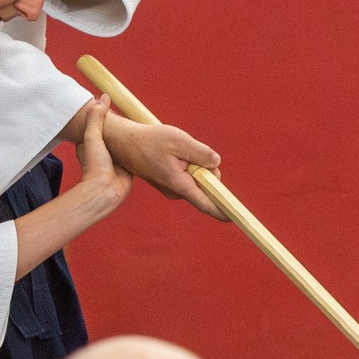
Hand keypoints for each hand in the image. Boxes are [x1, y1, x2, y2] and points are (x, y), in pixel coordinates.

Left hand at [72, 96, 134, 215]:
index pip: (96, 124)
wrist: (105, 191)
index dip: (102, 114)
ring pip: (125, 145)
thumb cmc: (95, 166)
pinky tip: (149, 143)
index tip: (110, 104)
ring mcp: (116, 161)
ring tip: (140, 127)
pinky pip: (136, 157)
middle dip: (120, 127)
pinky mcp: (128, 169)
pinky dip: (141, 151)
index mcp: (91, 143)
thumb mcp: (93, 136)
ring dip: (132, 139)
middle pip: (113, 134)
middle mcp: (103, 152)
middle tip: (129, 116)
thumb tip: (104, 96)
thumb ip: (96, 116)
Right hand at [104, 115, 224, 217]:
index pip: (206, 203)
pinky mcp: (168, 181)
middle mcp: (175, 191)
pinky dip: (186, 162)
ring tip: (175, 150)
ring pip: (196, 177)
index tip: (235, 217)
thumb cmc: (149, 140)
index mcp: (179, 184)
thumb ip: (201, 153)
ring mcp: (171, 188)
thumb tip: (216, 164)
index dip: (222, 210)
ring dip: (194, 162)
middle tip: (189, 150)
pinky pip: (187, 174)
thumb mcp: (179, 140)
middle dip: (206, 168)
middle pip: (205, 185)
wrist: (123, 142)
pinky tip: (171, 152)